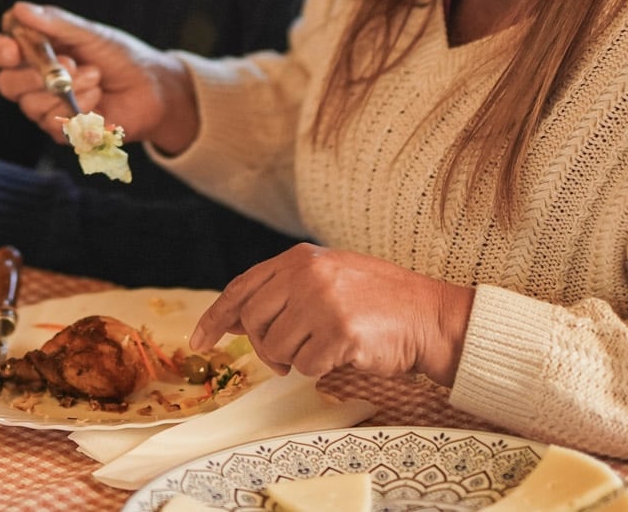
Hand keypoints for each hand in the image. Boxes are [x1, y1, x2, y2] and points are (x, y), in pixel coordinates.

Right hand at [0, 2, 198, 152]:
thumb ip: (56, 24)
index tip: (14, 49)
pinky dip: (78, 108)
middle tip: (69, 64)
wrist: (153, 89)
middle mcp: (33, 81)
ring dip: (67, 89)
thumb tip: (20, 9)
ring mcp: (45, 107)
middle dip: (34, 74)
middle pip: (6, 83)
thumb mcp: (90, 35)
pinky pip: (53, 124)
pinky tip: (99, 98)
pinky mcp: (61, 131)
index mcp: (35, 52)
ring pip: (30, 105)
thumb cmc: (120, 57)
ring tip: (96, 76)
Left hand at [192, 244, 475, 387]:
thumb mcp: (327, 279)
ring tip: (321, 350)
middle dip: (263, 346)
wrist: (428, 317)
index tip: (199, 341)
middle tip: (284, 357)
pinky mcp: (338, 332)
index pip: (242, 287)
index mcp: (301, 258)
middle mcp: (307, 274)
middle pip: (254, 320)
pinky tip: (342, 354)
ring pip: (276, 347)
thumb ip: (282, 291)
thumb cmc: (377, 302)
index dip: (216, 316)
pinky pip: (305, 366)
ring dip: (293, 360)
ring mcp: (323, 302)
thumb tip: (232, 319)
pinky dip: (318, 369)